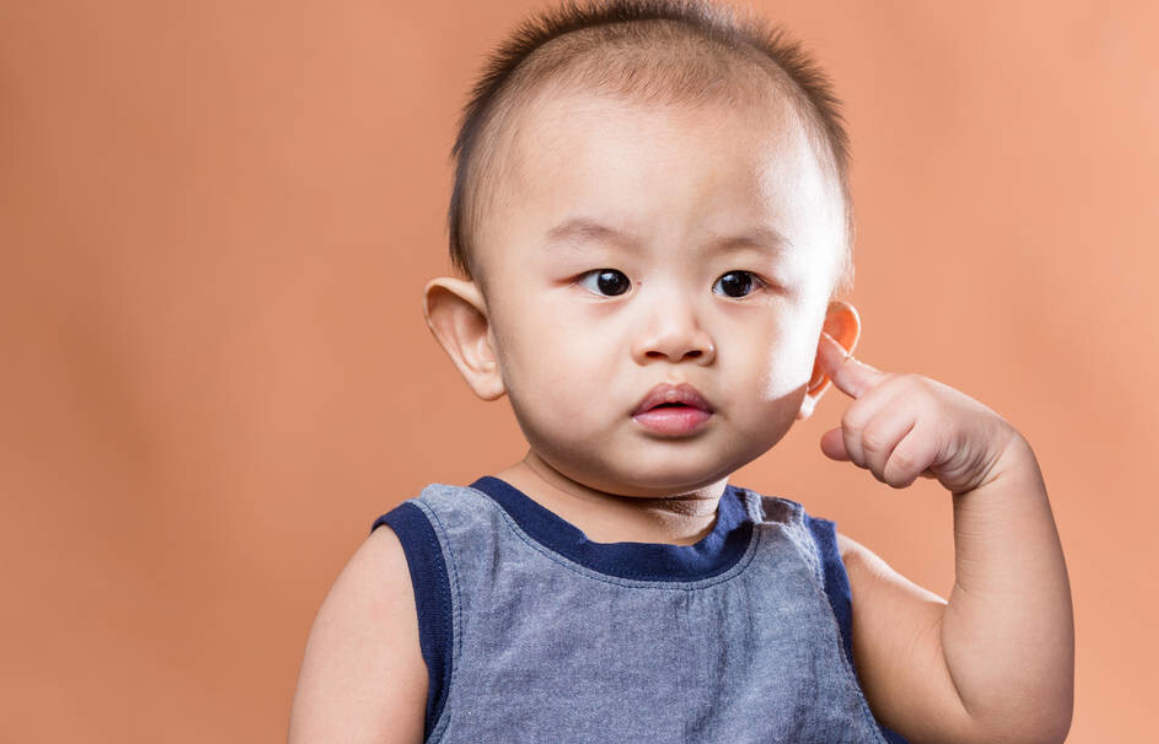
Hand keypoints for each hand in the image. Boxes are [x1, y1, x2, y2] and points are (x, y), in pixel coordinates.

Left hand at [815, 332, 1021, 494]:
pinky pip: (897, 463)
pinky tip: (920, 472)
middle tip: (890, 461)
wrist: (992, 454)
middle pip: (852, 427)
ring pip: (872, 446)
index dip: (827, 355)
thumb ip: (860, 439)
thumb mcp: (894, 438)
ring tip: (904, 467)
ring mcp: (923, 402)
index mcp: (889, 386)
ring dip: (883, 470)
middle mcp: (904, 387)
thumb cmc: (938, 445)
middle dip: (864, 457)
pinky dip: (900, 478)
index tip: (814, 339)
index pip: (849, 370)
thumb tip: (825, 445)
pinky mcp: (939, 426)